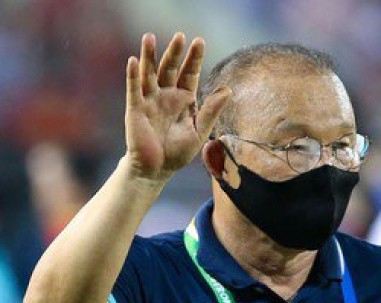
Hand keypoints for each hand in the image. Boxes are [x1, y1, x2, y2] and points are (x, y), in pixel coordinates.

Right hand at [124, 32, 230, 180]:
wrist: (157, 170)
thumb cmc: (178, 152)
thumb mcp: (199, 131)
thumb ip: (211, 110)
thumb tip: (228, 89)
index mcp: (183, 100)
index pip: (189, 74)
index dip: (194, 59)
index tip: (200, 42)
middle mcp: (166, 96)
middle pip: (170, 69)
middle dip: (175, 53)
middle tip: (181, 35)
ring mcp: (149, 101)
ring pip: (149, 73)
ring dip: (149, 56)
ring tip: (150, 36)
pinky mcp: (136, 109)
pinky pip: (134, 90)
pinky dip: (133, 75)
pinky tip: (134, 60)